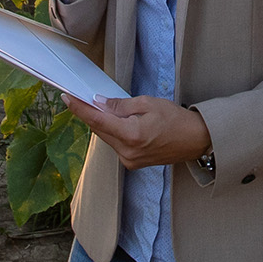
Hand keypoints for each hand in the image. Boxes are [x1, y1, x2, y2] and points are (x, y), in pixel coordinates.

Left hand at [63, 94, 211, 170]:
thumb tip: (99, 103)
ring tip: (104, 108)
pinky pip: (115, 144)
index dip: (80, 109)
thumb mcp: (148, 103)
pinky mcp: (132, 163)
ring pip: (106, 137)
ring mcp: (129, 160)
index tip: (67, 98)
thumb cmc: (176, 119)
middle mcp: (127, 152)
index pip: (97, 121)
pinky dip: (113, 132)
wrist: (195, 140)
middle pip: (99, 130)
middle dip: (90, 114)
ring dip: (103, 123)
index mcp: (131, 135)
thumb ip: (120, 105)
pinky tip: (116, 122)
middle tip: (81, 98)